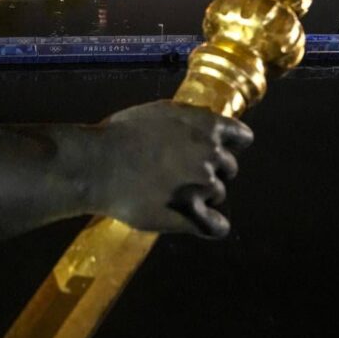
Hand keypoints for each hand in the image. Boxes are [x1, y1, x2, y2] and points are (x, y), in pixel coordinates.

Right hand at [96, 100, 252, 237]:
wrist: (97, 164)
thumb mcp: (159, 111)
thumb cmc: (120, 134)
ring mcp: (203, 186)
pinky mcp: (191, 215)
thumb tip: (206, 124)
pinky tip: (206, 225)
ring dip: (202, 194)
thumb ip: (189, 118)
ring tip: (172, 194)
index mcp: (206, 126)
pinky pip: (215, 226)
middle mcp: (211, 155)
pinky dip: (213, 226)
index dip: (231, 144)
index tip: (218, 150)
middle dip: (210, 170)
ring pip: (217, 195)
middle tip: (182, 173)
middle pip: (229, 168)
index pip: (241, 137)